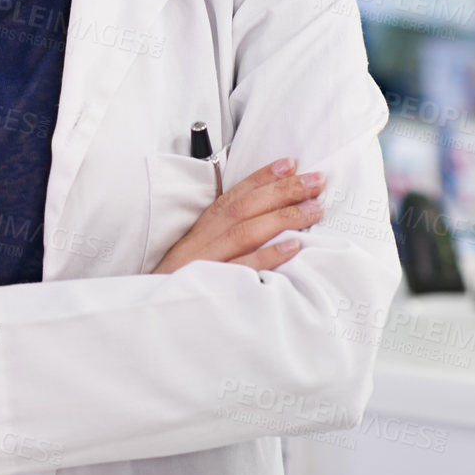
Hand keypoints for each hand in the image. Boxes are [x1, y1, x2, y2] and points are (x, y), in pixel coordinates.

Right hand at [152, 158, 324, 274]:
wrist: (158, 311)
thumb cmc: (186, 279)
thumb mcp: (203, 249)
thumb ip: (230, 231)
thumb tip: (272, 214)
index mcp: (205, 227)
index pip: (236, 194)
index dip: (262, 176)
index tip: (290, 163)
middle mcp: (206, 239)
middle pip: (245, 208)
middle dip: (282, 191)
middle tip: (316, 181)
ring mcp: (209, 261)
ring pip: (246, 232)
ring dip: (282, 217)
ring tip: (314, 209)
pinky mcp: (214, 286)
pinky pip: (244, 267)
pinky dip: (268, 255)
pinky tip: (293, 246)